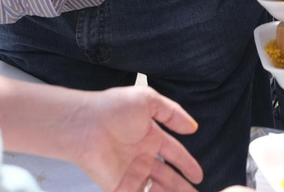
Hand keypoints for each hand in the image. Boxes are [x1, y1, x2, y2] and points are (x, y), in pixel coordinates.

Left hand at [63, 86, 203, 191]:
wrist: (84, 125)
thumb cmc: (112, 108)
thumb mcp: (148, 100)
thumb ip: (172, 113)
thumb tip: (193, 127)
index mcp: (149, 137)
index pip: (174, 153)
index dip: (187, 164)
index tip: (198, 175)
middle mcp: (142, 157)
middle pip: (167, 176)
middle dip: (182, 186)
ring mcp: (131, 173)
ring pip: (157, 189)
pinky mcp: (120, 187)